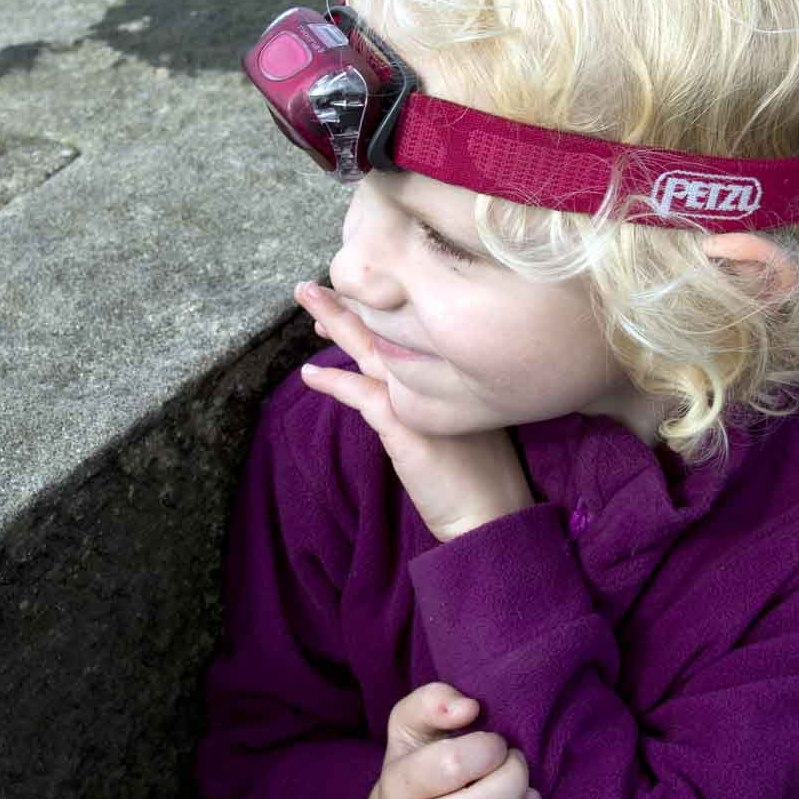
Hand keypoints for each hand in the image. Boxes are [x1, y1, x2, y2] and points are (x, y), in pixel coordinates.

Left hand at [296, 282, 534, 542]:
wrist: (491, 514)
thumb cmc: (477, 473)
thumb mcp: (455, 421)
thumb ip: (432, 397)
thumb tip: (397, 388)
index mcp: (453, 370)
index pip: (409, 328)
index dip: (375, 309)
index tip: (347, 296)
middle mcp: (439, 372)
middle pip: (387, 326)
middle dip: (349, 301)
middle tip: (313, 285)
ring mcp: (422, 395)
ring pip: (372, 346)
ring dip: (336, 320)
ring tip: (307, 297)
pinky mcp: (406, 424)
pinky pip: (361, 394)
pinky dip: (334, 382)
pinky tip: (310, 374)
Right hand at [363, 682, 570, 798]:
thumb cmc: (422, 765)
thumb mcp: (413, 726)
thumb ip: (433, 700)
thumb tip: (469, 707)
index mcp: (397, 786)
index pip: (449, 766)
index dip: (488, 749)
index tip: (498, 744)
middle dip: (512, 782)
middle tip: (520, 767)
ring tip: (532, 797)